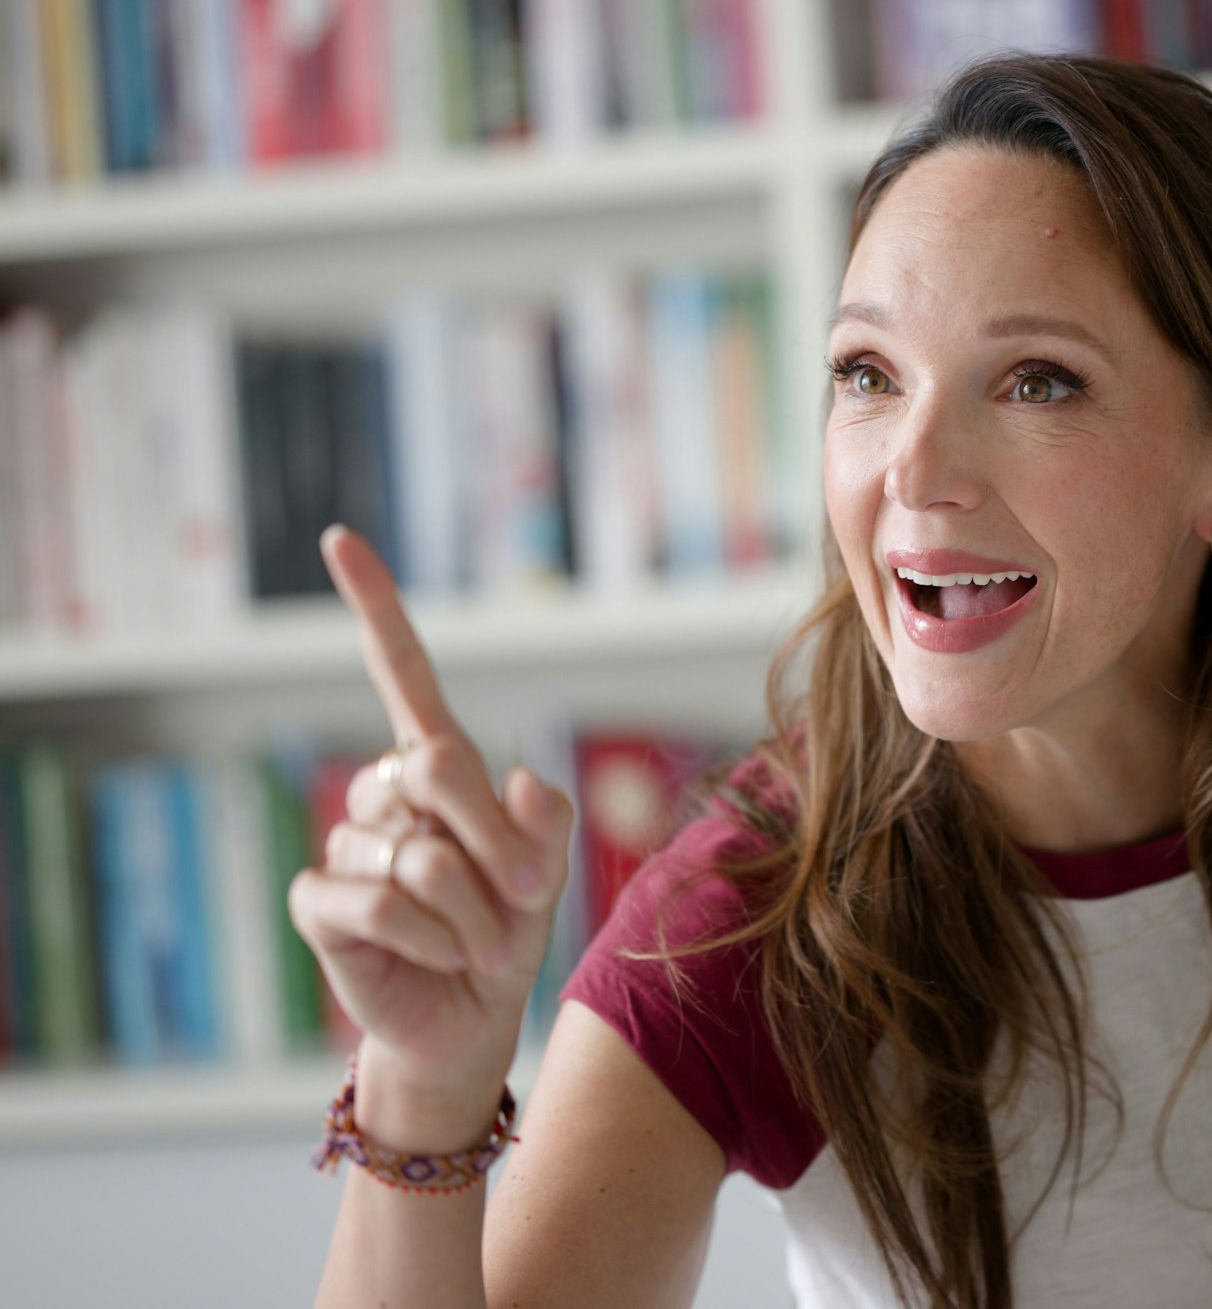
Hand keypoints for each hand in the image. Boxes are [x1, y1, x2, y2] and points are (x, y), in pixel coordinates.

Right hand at [287, 524, 575, 1095]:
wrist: (471, 1018)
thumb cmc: (506, 932)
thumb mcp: (545, 873)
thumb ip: (544, 824)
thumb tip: (519, 781)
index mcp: (436, 768)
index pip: (401, 674)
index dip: (375, 609)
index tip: (340, 540)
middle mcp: (384, 794)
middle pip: (437, 768)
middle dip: (494, 844)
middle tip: (514, 900)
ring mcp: (347, 845)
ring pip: (419, 856)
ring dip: (468, 911)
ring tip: (472, 941)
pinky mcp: (319, 902)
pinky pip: (381, 903)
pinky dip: (429, 937)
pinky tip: (432, 955)